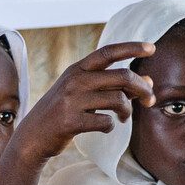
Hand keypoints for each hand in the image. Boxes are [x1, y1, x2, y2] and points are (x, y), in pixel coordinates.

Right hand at [9, 41, 156, 163]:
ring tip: (123, 117)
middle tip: (150, 100)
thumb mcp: (84, 92)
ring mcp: (71, 100)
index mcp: (78, 69)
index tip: (151, 47)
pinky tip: (104, 127)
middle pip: (123, 76)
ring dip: (127, 111)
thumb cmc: (65, 111)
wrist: (33, 136)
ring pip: (119, 100)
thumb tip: (149, 81)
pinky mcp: (70, 121)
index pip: (108, 52)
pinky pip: (106, 122)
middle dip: (143, 89)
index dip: (131, 48)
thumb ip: (114, 85)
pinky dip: (111, 126)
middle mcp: (75, 80)